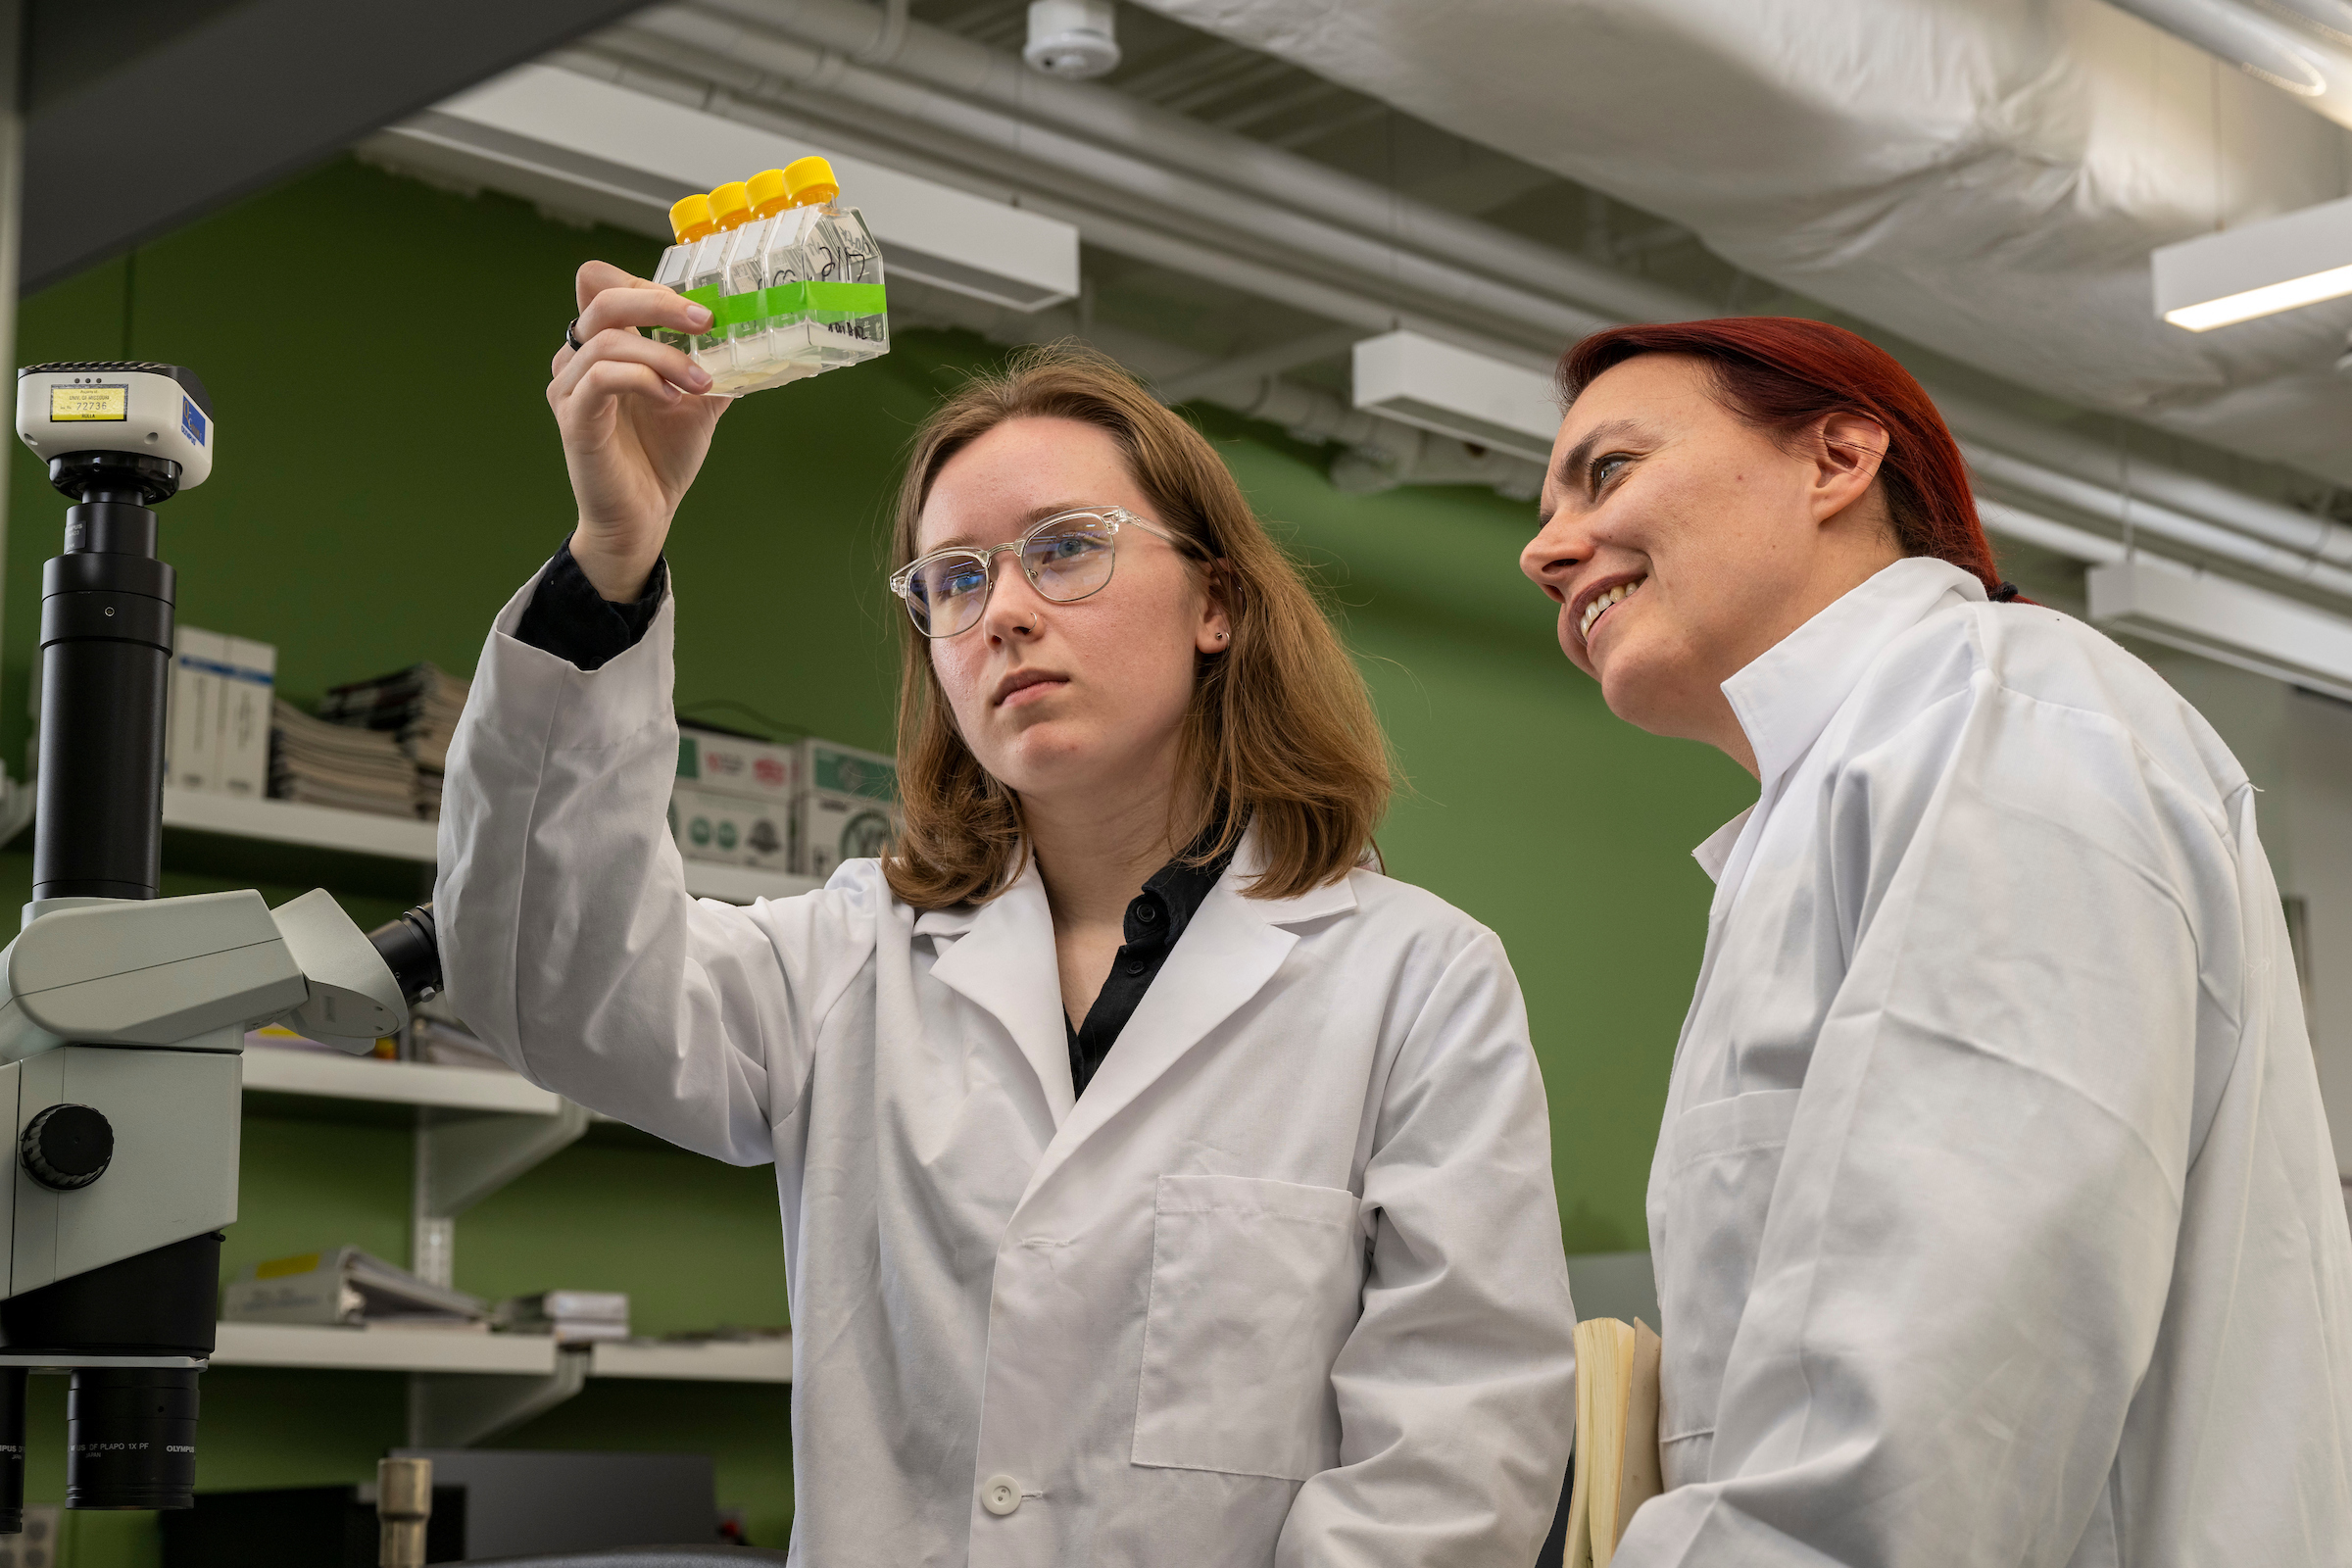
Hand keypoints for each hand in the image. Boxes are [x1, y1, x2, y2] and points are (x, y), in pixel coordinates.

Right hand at [547, 260, 728, 600]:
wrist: (644, 516)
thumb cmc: (661, 457)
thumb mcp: (698, 401)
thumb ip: (714, 364)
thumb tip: (754, 334)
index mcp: (602, 345)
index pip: (603, 282)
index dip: (646, 282)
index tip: (699, 307)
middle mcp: (576, 358)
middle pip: (600, 293)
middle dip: (660, 302)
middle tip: (706, 321)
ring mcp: (569, 386)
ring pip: (609, 338)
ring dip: (665, 355)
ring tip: (702, 383)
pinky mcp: (573, 417)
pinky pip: (601, 377)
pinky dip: (643, 379)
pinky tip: (671, 399)